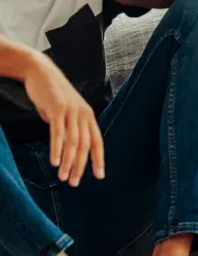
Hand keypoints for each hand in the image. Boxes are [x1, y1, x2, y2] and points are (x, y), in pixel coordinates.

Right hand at [24, 55, 104, 185]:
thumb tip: (67, 150)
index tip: (99, 176)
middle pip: (85, 145)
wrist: (42, 72)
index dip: (99, 159)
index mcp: (88, 116)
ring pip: (73, 142)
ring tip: (63, 177)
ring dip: (68, 162)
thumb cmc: (53, 96)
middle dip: (80, 166)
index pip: (97, 141)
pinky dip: (57, 149)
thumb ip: (69, 129)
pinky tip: (55, 162)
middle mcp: (83, 114)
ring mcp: (70, 111)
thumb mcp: (66, 113)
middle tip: (74, 183)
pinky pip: (58, 133)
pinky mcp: (57, 109)